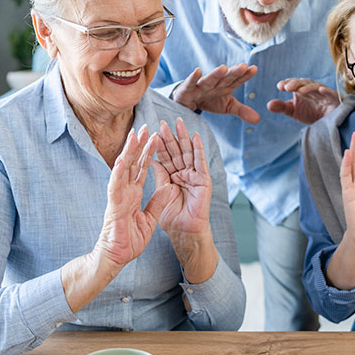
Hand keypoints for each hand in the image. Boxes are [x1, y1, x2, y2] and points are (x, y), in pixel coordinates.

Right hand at [95, 125, 165, 266]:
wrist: (116, 257)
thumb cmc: (129, 240)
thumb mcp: (150, 218)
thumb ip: (158, 201)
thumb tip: (169, 185)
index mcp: (134, 193)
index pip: (143, 168)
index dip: (149, 153)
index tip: (155, 137)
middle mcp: (125, 191)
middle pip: (133, 163)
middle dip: (139, 145)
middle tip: (144, 126)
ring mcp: (118, 196)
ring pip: (123, 169)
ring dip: (128, 151)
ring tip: (133, 135)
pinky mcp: (113, 204)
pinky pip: (115, 185)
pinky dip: (118, 172)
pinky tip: (123, 158)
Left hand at [151, 118, 212, 235]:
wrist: (184, 232)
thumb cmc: (172, 218)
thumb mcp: (161, 193)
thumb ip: (160, 176)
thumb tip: (152, 159)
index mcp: (171, 177)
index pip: (164, 157)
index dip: (158, 145)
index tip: (150, 131)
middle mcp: (183, 174)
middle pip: (175, 151)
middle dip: (169, 137)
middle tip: (163, 122)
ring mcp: (194, 176)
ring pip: (187, 152)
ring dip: (183, 137)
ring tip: (178, 123)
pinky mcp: (203, 180)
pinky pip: (200, 162)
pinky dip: (198, 149)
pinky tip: (195, 136)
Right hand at [172, 64, 259, 123]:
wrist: (188, 101)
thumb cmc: (210, 100)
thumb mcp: (227, 106)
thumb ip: (242, 111)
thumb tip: (258, 119)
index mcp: (226, 86)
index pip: (237, 80)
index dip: (245, 75)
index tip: (254, 69)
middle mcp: (215, 84)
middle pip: (226, 78)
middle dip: (234, 72)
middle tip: (243, 66)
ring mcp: (201, 85)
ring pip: (210, 79)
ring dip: (216, 74)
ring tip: (224, 68)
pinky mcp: (188, 89)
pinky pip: (191, 83)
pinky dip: (193, 77)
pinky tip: (198, 71)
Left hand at [266, 77, 340, 123]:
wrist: (328, 123)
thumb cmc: (310, 114)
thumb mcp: (293, 111)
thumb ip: (282, 107)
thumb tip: (268, 105)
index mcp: (302, 89)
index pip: (294, 83)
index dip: (287, 83)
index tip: (279, 86)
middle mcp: (313, 89)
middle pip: (304, 82)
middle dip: (296, 84)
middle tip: (287, 87)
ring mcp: (324, 93)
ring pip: (316, 86)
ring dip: (308, 87)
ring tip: (300, 91)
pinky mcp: (334, 98)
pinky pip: (331, 93)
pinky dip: (326, 90)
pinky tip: (321, 90)